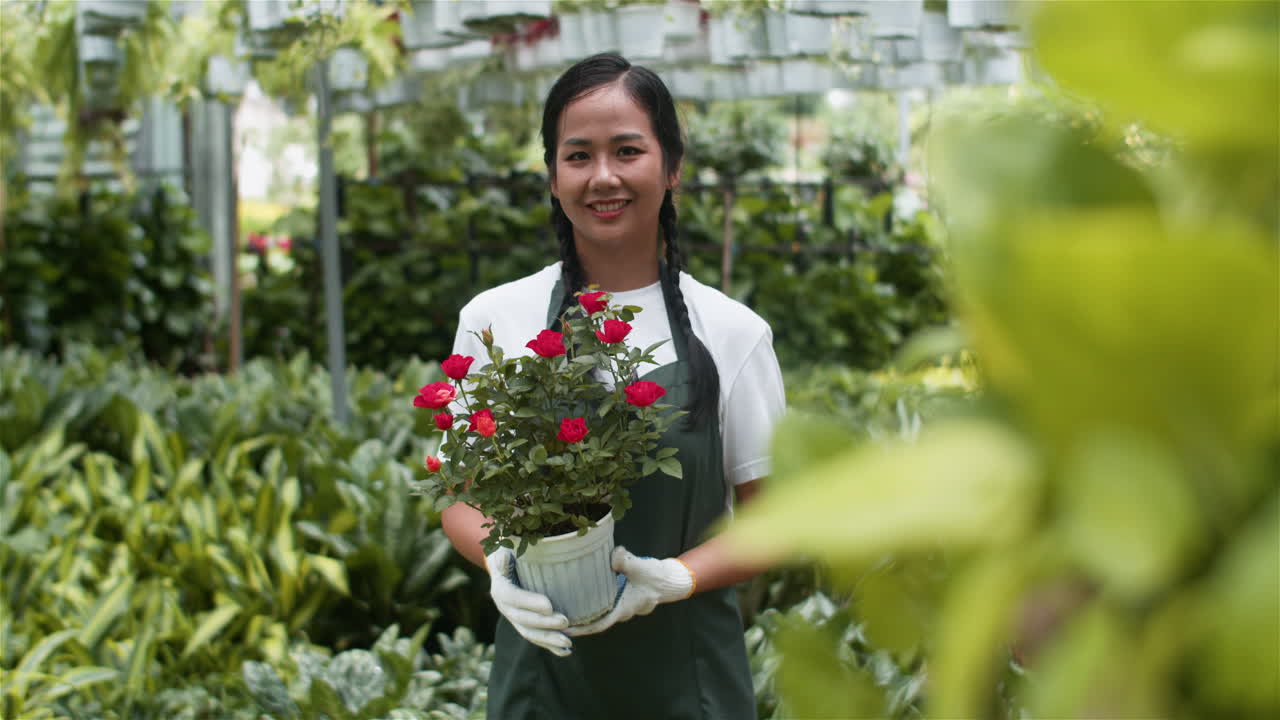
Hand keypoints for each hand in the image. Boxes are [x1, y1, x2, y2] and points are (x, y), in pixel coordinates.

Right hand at [486, 547, 572, 656]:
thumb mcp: (507, 547)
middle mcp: (505, 607)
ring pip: (529, 633)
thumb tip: (503, 556)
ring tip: (568, 643)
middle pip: (522, 620)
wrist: (506, 563)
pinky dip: (550, 646)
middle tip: (565, 621)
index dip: (529, 603)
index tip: (549, 605)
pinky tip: (566, 652)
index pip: (512, 598)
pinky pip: (536, 638)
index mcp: (500, 588)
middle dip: (544, 624)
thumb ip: (508, 550)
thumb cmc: (511, 551)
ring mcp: (514, 618)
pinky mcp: (524, 625)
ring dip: (549, 640)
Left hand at [565, 546, 694, 636]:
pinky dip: (589, 605)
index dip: (580, 629)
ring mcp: (619, 607)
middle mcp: (619, 612)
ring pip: (596, 615)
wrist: (667, 580)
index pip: (598, 624)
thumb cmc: (655, 577)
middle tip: (553, 620)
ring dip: (581, 615)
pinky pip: (601, 607)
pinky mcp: (618, 600)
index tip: (563, 630)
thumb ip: (627, 561)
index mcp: (622, 609)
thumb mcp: (641, 567)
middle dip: (576, 623)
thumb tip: (614, 554)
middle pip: (593, 622)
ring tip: (559, 609)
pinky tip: (575, 597)